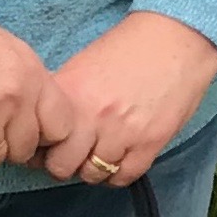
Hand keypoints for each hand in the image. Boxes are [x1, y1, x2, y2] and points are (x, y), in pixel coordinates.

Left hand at [40, 12, 216, 186]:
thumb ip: (63, 97)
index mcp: (70, 93)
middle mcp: (92, 116)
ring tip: (99, 152)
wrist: (176, 39)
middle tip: (73, 154)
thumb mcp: (83, 65)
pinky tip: (119, 157)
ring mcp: (122, 132)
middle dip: (64, 163)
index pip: (40, 140)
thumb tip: (44, 127)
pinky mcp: (149, 143)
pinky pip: (124, 176)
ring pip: (93, 174)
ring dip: (93, 168)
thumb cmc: (128, 49)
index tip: (48, 146)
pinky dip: (118, 173)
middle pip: (62, 166)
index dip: (41, 147)